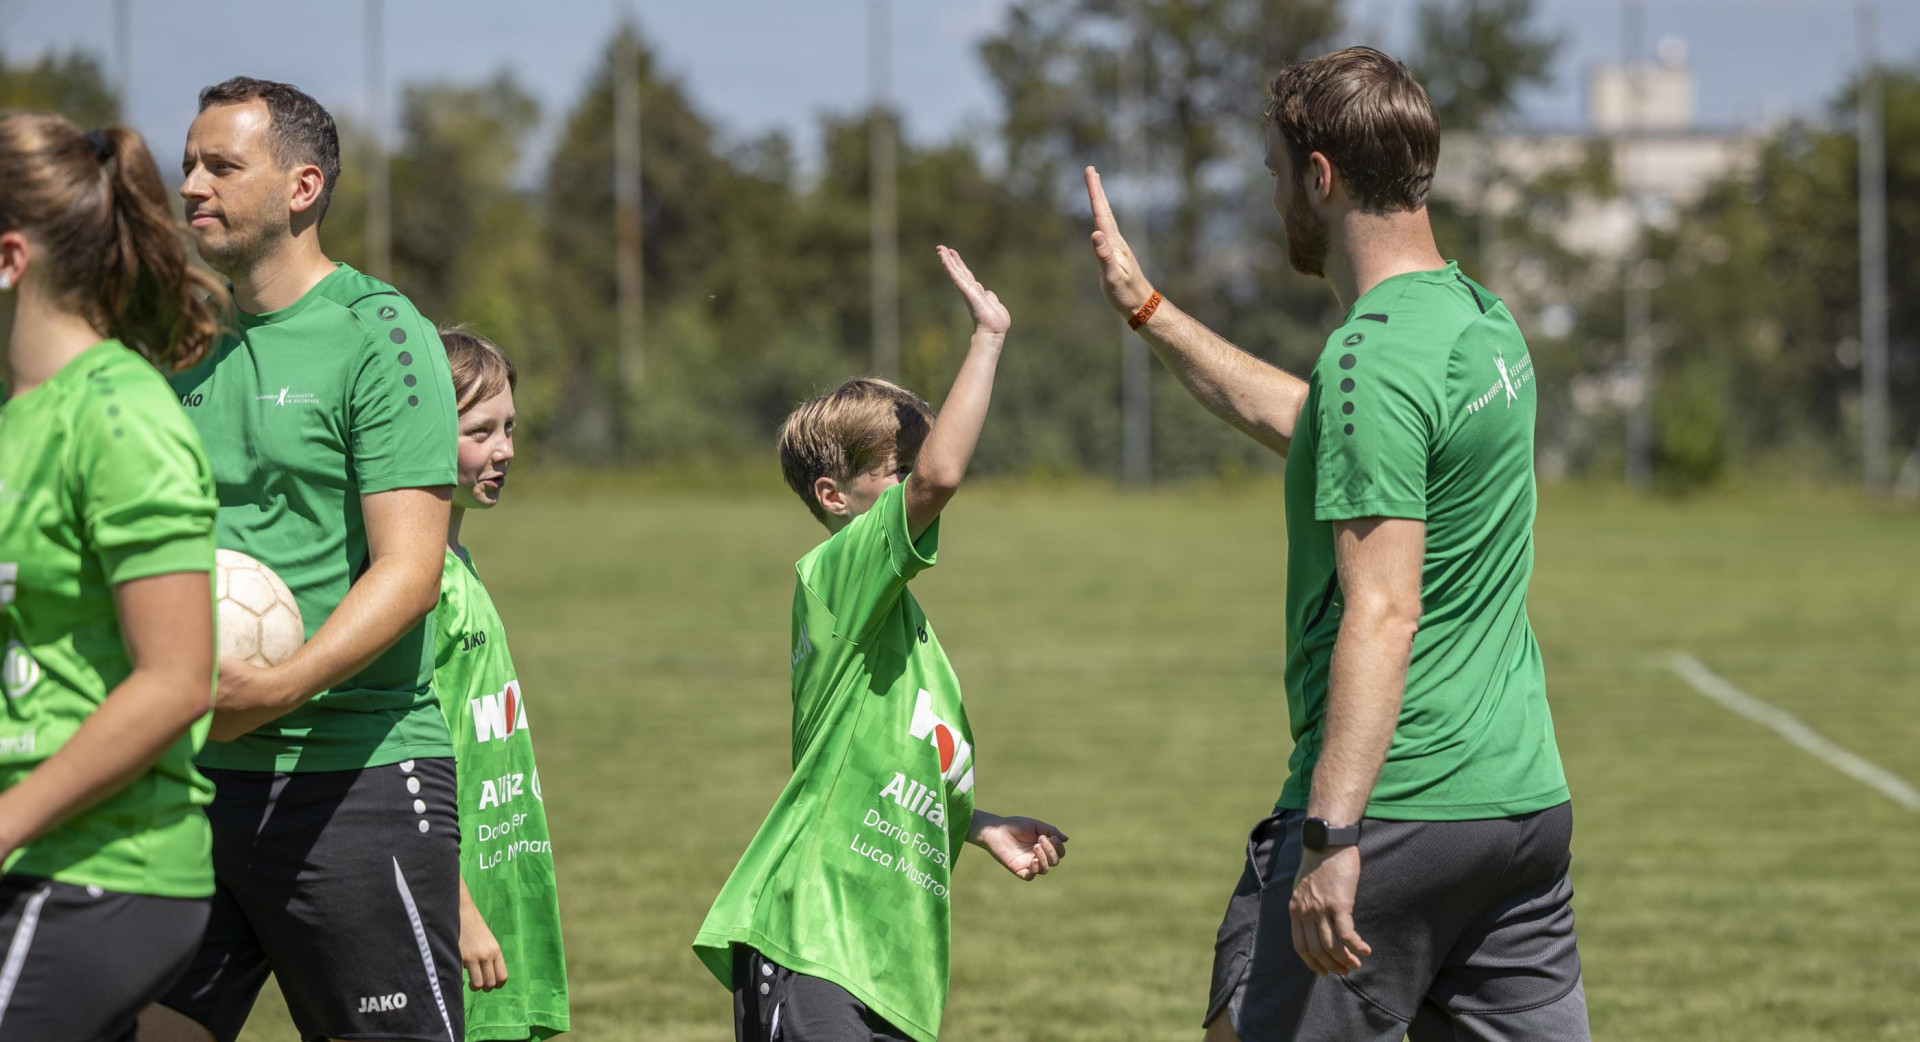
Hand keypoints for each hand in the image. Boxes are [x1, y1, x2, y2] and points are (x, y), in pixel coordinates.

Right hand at [460, 888, 508, 991]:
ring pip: (477, 985)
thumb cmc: (474, 927)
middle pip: (490, 984)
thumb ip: (490, 957)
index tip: (491, 984)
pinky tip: (460, 977)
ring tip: (470, 982)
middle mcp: (486, 955)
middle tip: (479, 984)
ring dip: (473, 987)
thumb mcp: (488, 941)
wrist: (461, 911)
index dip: (497, 985)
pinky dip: (460, 982)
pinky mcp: (459, 956)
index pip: (502, 977)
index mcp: (496, 951)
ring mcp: (472, 957)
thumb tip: (489, 978)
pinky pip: (461, 979)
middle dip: (485, 988)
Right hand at [936, 245, 1010, 340]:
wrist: (994, 331)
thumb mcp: (994, 304)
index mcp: (976, 291)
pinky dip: (950, 268)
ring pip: (956, 272)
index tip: (952, 252)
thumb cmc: (996, 322)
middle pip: (958, 271)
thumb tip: (989, 293)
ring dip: (948, 261)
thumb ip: (990, 297)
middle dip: (950, 259)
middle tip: (940, 247)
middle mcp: (970, 290)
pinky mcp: (967, 292)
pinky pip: (957, 278)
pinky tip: (945, 259)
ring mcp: (968, 291)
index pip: (966, 274)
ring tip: (940, 250)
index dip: (959, 263)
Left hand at [968, 810, 1067, 880]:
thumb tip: (1066, 839)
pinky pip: (1030, 876)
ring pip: (1045, 870)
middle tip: (1040, 839)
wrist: (996, 829)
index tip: (1052, 837)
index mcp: (1044, 847)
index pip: (1059, 853)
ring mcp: (1028, 864)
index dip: (1059, 847)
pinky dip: (1035, 870)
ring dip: (1044, 859)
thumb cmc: (1015, 825)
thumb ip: (1051, 831)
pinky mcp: (1018, 869)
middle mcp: (1038, 856)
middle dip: (1051, 851)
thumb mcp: (1036, 825)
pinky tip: (1033, 860)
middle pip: (1054, 861)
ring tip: (1036, 847)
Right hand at [1084, 166, 1155, 318]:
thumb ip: (1105, 255)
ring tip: (1095, 189)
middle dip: (1096, 190)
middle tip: (1091, 171)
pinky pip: (1105, 230)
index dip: (1094, 191)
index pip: (1101, 212)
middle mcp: (1116, 240)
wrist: (1141, 305)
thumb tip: (1095, 233)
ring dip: (1100, 202)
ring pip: (1106, 218)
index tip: (1090, 171)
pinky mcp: (1116, 254)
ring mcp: (1116, 246)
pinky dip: (1101, 218)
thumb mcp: (1113, 276)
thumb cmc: (1126, 293)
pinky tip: (1100, 221)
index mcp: (1113, 242)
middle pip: (1104, 210)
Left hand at [1288, 845, 1370, 975]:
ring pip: (1332, 946)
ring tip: (1356, 963)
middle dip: (1332, 965)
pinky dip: (1356, 946)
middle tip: (1346, 970)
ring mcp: (1321, 910)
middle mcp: (1306, 912)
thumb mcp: (1303, 886)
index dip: (1312, 962)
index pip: (1300, 945)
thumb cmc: (1319, 860)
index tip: (1324, 971)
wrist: (1327, 840)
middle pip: (1317, 950)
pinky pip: (1347, 934)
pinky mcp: (1339, 904)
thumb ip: (1306, 905)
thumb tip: (1316, 922)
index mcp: (1295, 909)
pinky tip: (1365, 949)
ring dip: (1346, 959)